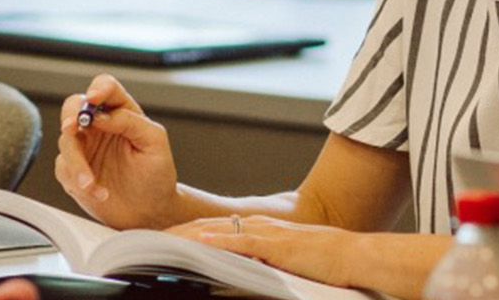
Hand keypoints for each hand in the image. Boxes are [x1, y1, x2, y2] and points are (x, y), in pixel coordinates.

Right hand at [53, 74, 182, 228]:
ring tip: (92, 185)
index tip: (93, 99)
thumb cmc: (156, 175)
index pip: (106, 88)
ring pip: (66, 141)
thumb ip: (131, 121)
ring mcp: (85, 147)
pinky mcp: (73, 170)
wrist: (149, 212)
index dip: (98, 89)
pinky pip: (63, 168)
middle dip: (70, 116)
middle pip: (74, 106)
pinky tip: (98, 193)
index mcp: (122, 112)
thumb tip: (101, 115)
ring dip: (77, 163)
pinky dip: (77, 182)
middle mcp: (100, 126)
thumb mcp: (154, 143)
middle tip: (72, 129)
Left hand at [170, 215, 362, 288]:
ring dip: (187, 236)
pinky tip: (200, 244)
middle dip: (173, 232)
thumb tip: (231, 272)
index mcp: (257, 229)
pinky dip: (219, 242)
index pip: (211, 229)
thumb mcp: (282, 262)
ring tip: (159, 241)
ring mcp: (266, 233)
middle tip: (144, 239)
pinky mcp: (278, 245)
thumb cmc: (323, 263)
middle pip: (206, 226)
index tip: (156, 241)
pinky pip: (243, 242)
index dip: (182, 233)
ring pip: (218, 231)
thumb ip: (258, 262)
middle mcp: (257, 225)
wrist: (354, 256)